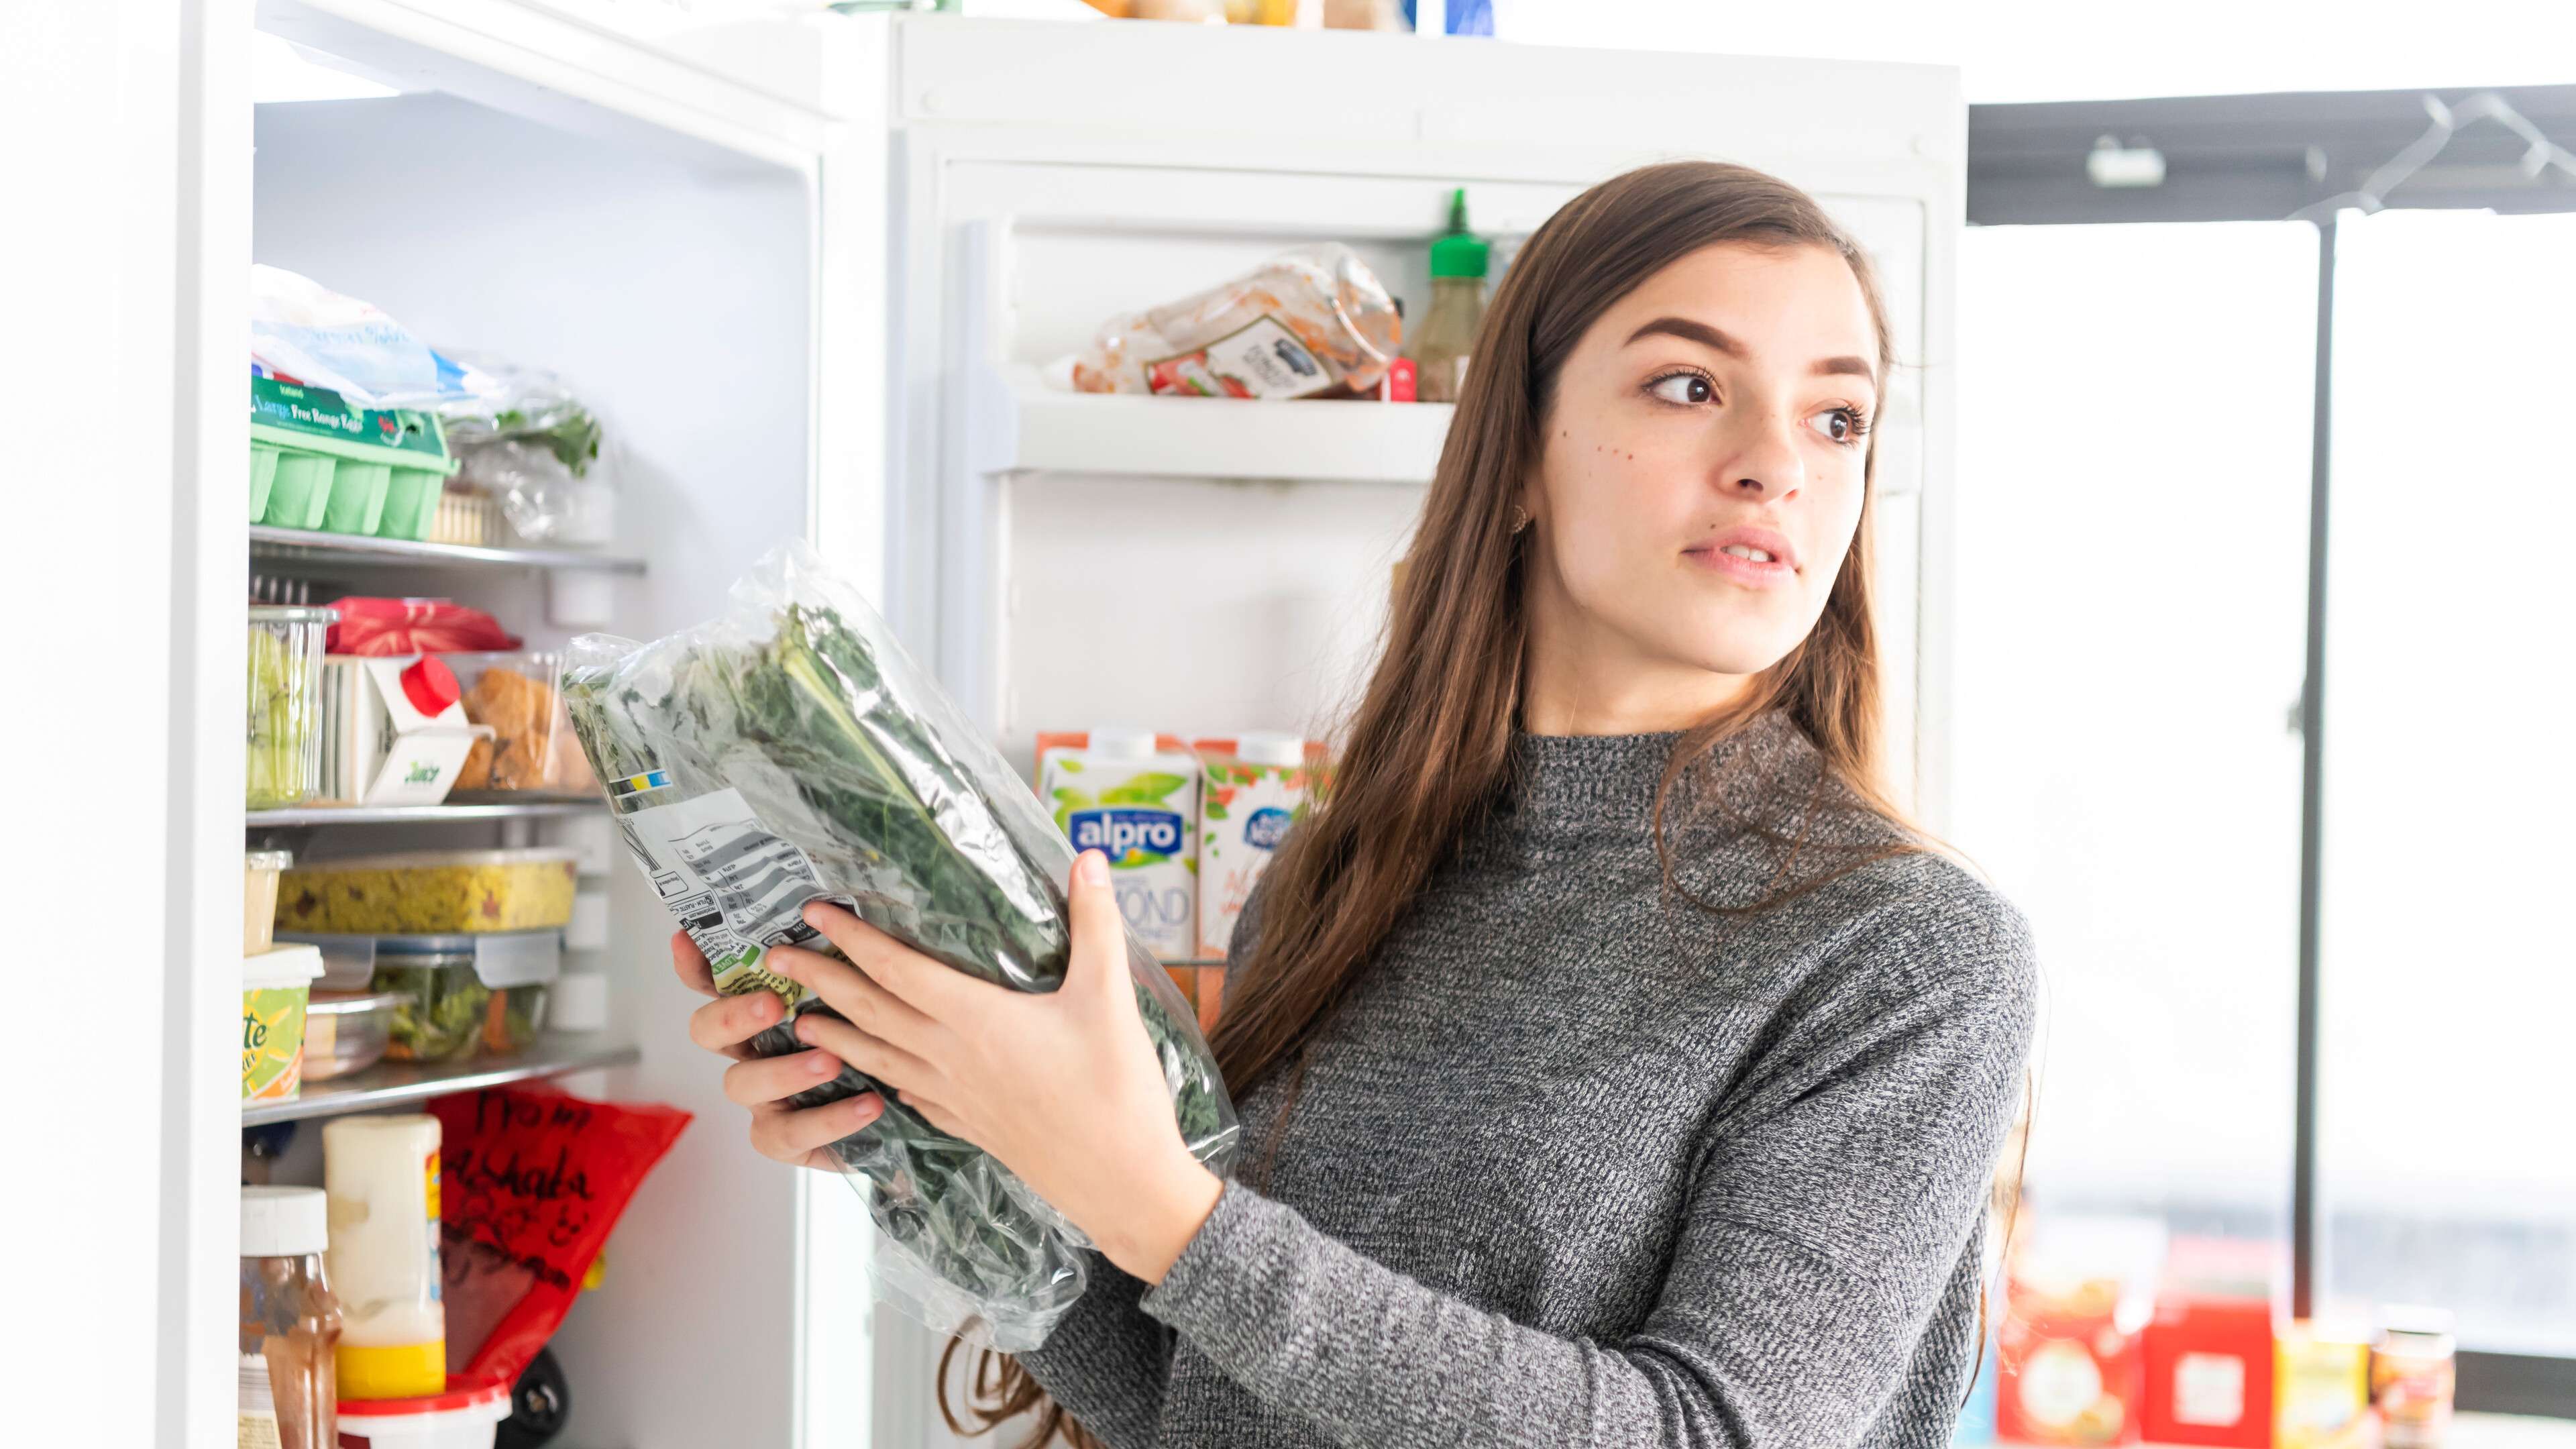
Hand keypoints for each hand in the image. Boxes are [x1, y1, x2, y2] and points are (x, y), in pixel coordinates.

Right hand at [671, 930, 886, 1170]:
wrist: (900, 1107)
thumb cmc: (872, 1039)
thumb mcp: (860, 995)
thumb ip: (841, 965)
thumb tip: (847, 914)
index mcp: (759, 1009)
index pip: (712, 981)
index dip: (694, 963)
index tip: (687, 938)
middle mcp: (749, 1051)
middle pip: (707, 1031)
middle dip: (733, 1015)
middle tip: (772, 1004)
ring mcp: (761, 1098)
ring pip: (743, 1085)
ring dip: (784, 1072)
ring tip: (831, 1061)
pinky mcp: (784, 1139)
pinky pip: (789, 1135)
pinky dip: (829, 1121)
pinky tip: (869, 1104)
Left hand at [769, 849, 1223, 1284]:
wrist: (1122, 1182)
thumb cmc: (1116, 1091)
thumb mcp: (1110, 996)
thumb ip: (1096, 923)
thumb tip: (1089, 859)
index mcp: (977, 1020)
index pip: (897, 970)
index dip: (852, 938)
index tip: (815, 914)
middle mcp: (952, 1058)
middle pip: (869, 1012)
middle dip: (820, 980)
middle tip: (775, 957)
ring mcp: (955, 1097)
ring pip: (877, 1058)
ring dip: (833, 1035)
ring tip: (799, 1019)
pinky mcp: (969, 1125)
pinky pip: (908, 1096)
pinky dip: (881, 1080)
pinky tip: (876, 1078)